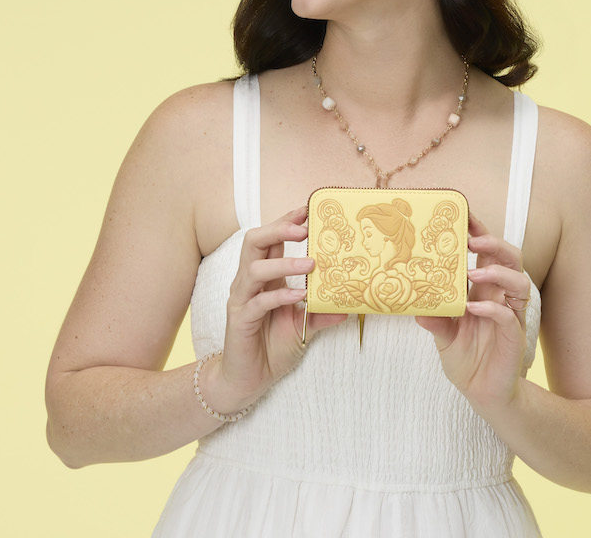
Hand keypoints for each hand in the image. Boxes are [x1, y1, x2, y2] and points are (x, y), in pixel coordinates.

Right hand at [200, 207, 345, 413]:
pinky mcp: (240, 320)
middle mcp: (249, 282)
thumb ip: (322, 313)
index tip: (307, 211)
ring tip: (311, 264)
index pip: (270, 240)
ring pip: (254, 268)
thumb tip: (351, 305)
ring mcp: (242, 300)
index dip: (285, 223)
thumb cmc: (272, 347)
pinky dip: (279, 295)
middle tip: (304, 228)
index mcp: (265, 277)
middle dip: (278, 229)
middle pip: (254, 242)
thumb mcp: (304, 327)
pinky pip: (258, 301)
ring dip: (284, 262)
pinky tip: (300, 295)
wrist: (249, 380)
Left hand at [415, 215, 531, 410]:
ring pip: (519, 282)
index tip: (465, 217)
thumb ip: (434, 318)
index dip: (481, 234)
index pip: (488, 253)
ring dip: (497, 272)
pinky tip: (474, 307)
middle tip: (473, 240)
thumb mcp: (442, 335)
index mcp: (484, 289)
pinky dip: (493, 308)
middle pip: (511, 258)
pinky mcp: (513, 336)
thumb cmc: (466, 358)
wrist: (482, 393)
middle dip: (495, 244)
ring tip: (474, 272)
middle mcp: (501, 296)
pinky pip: (508, 315)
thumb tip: (413, 304)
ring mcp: (510, 315)